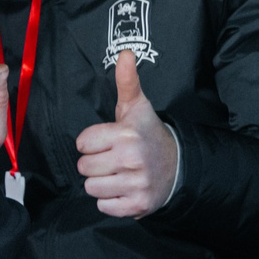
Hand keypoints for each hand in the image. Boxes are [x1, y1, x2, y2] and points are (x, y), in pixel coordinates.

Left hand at [76, 50, 180, 217]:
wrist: (176, 165)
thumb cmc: (147, 134)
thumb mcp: (136, 107)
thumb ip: (126, 82)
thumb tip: (125, 53)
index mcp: (126, 134)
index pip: (82, 143)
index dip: (91, 143)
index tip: (108, 141)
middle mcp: (131, 158)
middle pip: (84, 167)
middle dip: (95, 163)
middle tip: (113, 158)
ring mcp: (136, 183)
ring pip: (91, 188)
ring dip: (101, 183)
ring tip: (117, 173)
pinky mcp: (138, 205)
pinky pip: (103, 206)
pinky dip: (110, 200)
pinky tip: (123, 188)